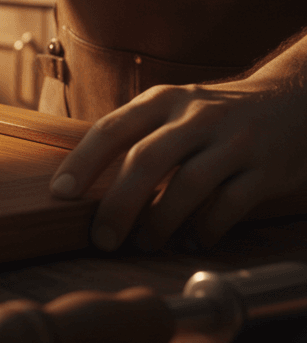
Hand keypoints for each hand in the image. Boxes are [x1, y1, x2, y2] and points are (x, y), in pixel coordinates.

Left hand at [49, 71, 306, 251]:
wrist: (294, 100)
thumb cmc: (214, 114)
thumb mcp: (172, 108)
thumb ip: (134, 136)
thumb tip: (80, 183)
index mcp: (164, 100)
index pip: (112, 128)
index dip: (82, 162)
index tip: (60, 193)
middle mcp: (197, 116)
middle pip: (147, 160)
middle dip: (119, 204)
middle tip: (102, 238)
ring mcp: (235, 142)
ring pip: (189, 185)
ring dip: (160, 221)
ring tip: (143, 242)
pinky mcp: (266, 170)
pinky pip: (230, 205)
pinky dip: (204, 229)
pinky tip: (189, 240)